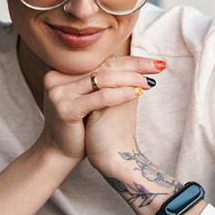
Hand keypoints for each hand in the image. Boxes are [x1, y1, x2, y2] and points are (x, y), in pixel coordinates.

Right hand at [34, 56, 161, 166]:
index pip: (102, 60)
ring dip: (131, 80)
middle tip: (159, 66)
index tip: (153, 62)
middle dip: (135, 66)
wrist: (61, 154)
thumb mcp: (89, 97)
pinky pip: (100, 97)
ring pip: (102, 79)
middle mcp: (56, 78)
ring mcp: (59, 92)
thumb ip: (102, 80)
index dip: (129, 60)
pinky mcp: (65, 108)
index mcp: (61, 71)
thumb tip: (134, 64)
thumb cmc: (79, 126)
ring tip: (149, 83)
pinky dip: (121, 94)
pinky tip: (138, 94)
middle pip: (103, 67)